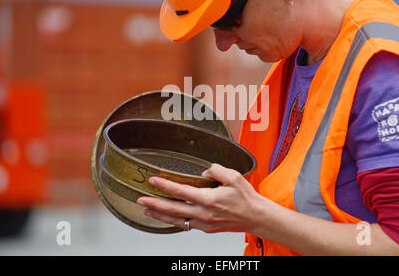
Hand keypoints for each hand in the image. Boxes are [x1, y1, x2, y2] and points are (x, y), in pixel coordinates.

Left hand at [136, 163, 262, 232]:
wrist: (257, 217)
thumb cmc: (246, 197)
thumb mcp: (234, 176)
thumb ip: (216, 170)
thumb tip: (203, 171)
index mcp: (209, 199)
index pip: (181, 191)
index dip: (164, 185)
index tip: (153, 180)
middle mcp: (204, 213)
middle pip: (173, 209)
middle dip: (154, 204)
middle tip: (141, 200)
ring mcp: (205, 223)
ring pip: (176, 220)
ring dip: (160, 215)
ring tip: (147, 210)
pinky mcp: (207, 228)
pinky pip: (186, 225)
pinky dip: (174, 221)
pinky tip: (168, 218)